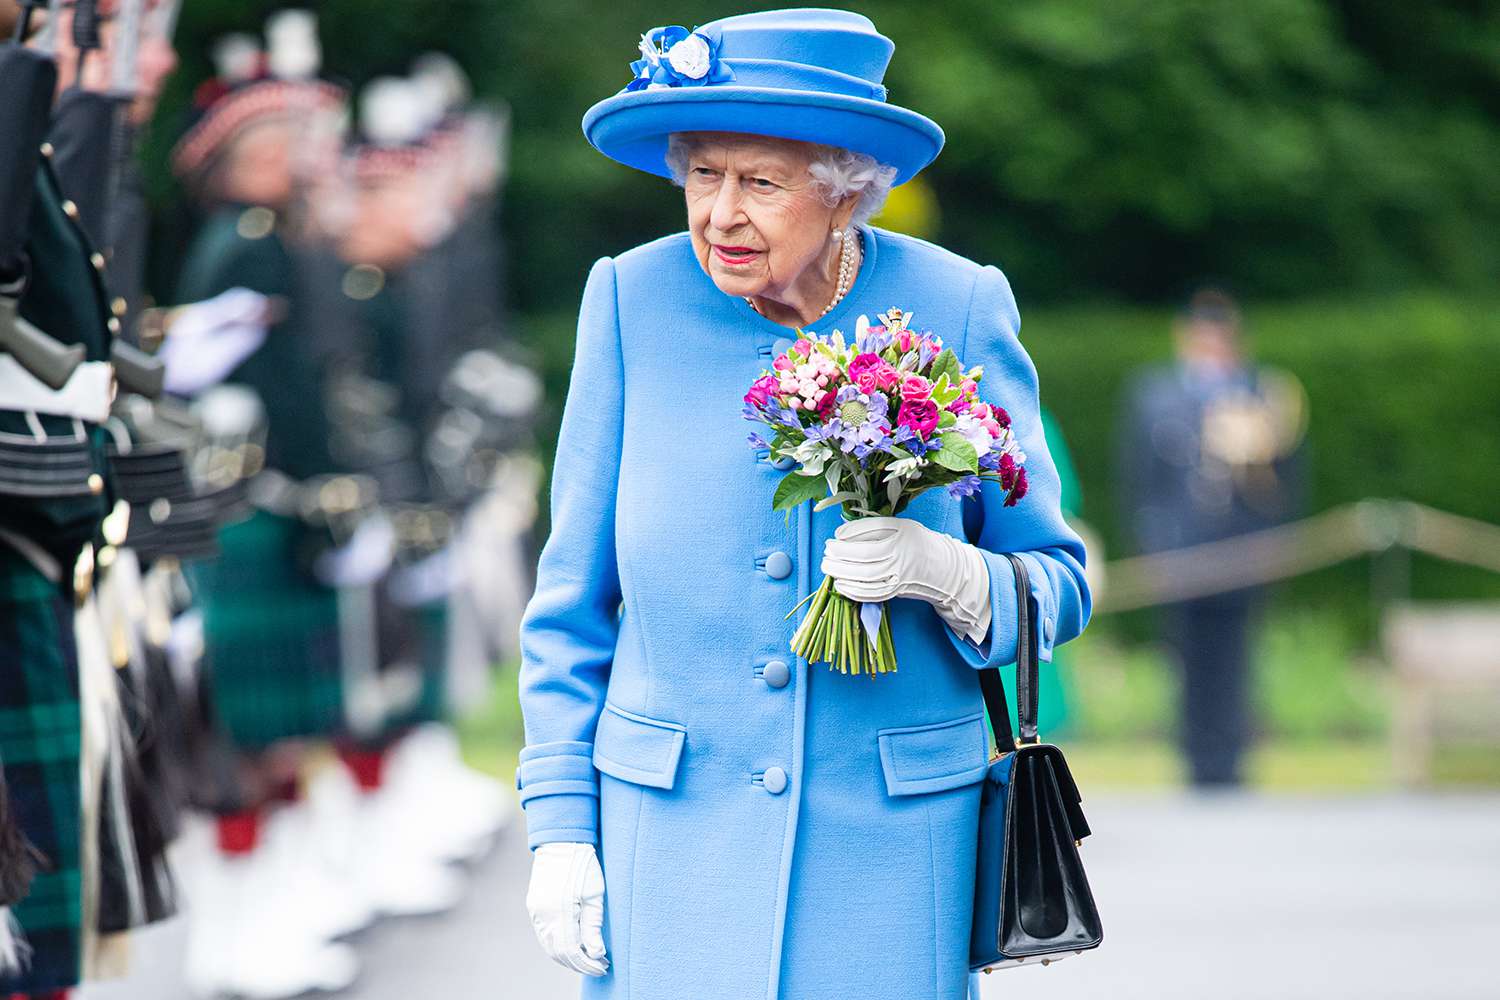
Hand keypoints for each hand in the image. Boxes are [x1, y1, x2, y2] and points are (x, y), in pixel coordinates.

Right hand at [526, 842, 607, 976]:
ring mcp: (535, 912)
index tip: (603, 967)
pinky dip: (557, 946)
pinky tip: (572, 946)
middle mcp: (543, 915)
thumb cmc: (583, 865)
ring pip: (549, 946)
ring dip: (568, 957)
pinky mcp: (533, 907)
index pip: (572, 951)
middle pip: (559, 953)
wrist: (561, 843)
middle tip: (599, 966)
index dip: (588, 963)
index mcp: (560, 912)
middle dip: (579, 964)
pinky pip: (544, 935)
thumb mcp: (594, 895)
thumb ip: (593, 926)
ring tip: (588, 959)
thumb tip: (596, 953)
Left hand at [820, 516, 991, 642]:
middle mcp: (902, 554)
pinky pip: (871, 593)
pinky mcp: (896, 590)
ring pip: (865, 576)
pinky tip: (840, 583)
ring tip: (828, 566)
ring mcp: (899, 575)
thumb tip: (841, 535)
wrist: (942, 568)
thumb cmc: (917, 543)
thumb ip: (874, 528)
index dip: (850, 533)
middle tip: (826, 551)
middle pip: (865, 555)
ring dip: (842, 572)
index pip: (872, 531)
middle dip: (840, 554)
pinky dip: (852, 590)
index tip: (835, 536)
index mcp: (904, 533)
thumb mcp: (901, 527)